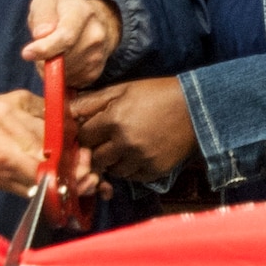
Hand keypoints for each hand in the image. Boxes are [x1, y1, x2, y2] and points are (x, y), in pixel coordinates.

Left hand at [22, 0, 121, 89]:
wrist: (93, 20)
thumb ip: (41, 15)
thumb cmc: (62, 10)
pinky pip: (69, 82)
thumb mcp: (45, 2)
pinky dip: (60, 75)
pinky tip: (62, 60)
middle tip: (39, 47)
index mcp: (82, 13)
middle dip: (43, 58)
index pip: (66, 37)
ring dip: (51, 68)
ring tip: (53, 51)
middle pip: (63, 59)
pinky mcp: (95, 73)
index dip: (45, 48)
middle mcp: (96, 35)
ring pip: (64, 74)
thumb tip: (41, 34)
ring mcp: (98, 55)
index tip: (27, 53)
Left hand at [72, 77, 198, 181]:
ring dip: (115, 161)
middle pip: (96, 157)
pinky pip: (132, 177)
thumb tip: (68, 110)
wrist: (196, 108)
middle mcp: (125, 143)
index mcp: (114, 120)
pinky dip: (131, 168)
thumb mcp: (124, 89)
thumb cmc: (158, 94)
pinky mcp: (154, 170)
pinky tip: (139, 153)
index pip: (85, 136)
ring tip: (126, 146)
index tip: (94, 130)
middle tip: (109, 140)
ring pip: (113, 170)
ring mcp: (140, 159)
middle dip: (98, 149)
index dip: (88, 133)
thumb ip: (94, 101)